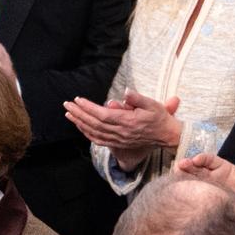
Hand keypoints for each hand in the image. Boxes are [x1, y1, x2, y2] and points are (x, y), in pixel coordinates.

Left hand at [65, 91, 182, 170]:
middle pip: (95, 123)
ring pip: (94, 133)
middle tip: (67, 104)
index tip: (78, 100)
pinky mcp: (119, 143)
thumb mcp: (153, 104)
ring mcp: (119, 139)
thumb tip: (126, 91)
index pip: (103, 115)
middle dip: (79, 114)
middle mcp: (121, 132)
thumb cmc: (159, 117)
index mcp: (128, 122)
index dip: (88, 108)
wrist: (166, 135)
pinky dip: (87, 134)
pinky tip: (80, 127)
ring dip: (80, 123)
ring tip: (69, 114)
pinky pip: (99, 140)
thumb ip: (138, 98)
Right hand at [176, 152, 234, 203]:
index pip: (208, 159)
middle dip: (187, 165)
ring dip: (182, 176)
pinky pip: (192, 193)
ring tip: (175, 175)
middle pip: (195, 167)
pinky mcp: (203, 198)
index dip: (202, 158)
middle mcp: (210, 175)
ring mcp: (205, 186)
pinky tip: (179, 191)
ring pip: (190, 179)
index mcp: (220, 167)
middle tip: (180, 165)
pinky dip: (185, 191)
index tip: (197, 160)